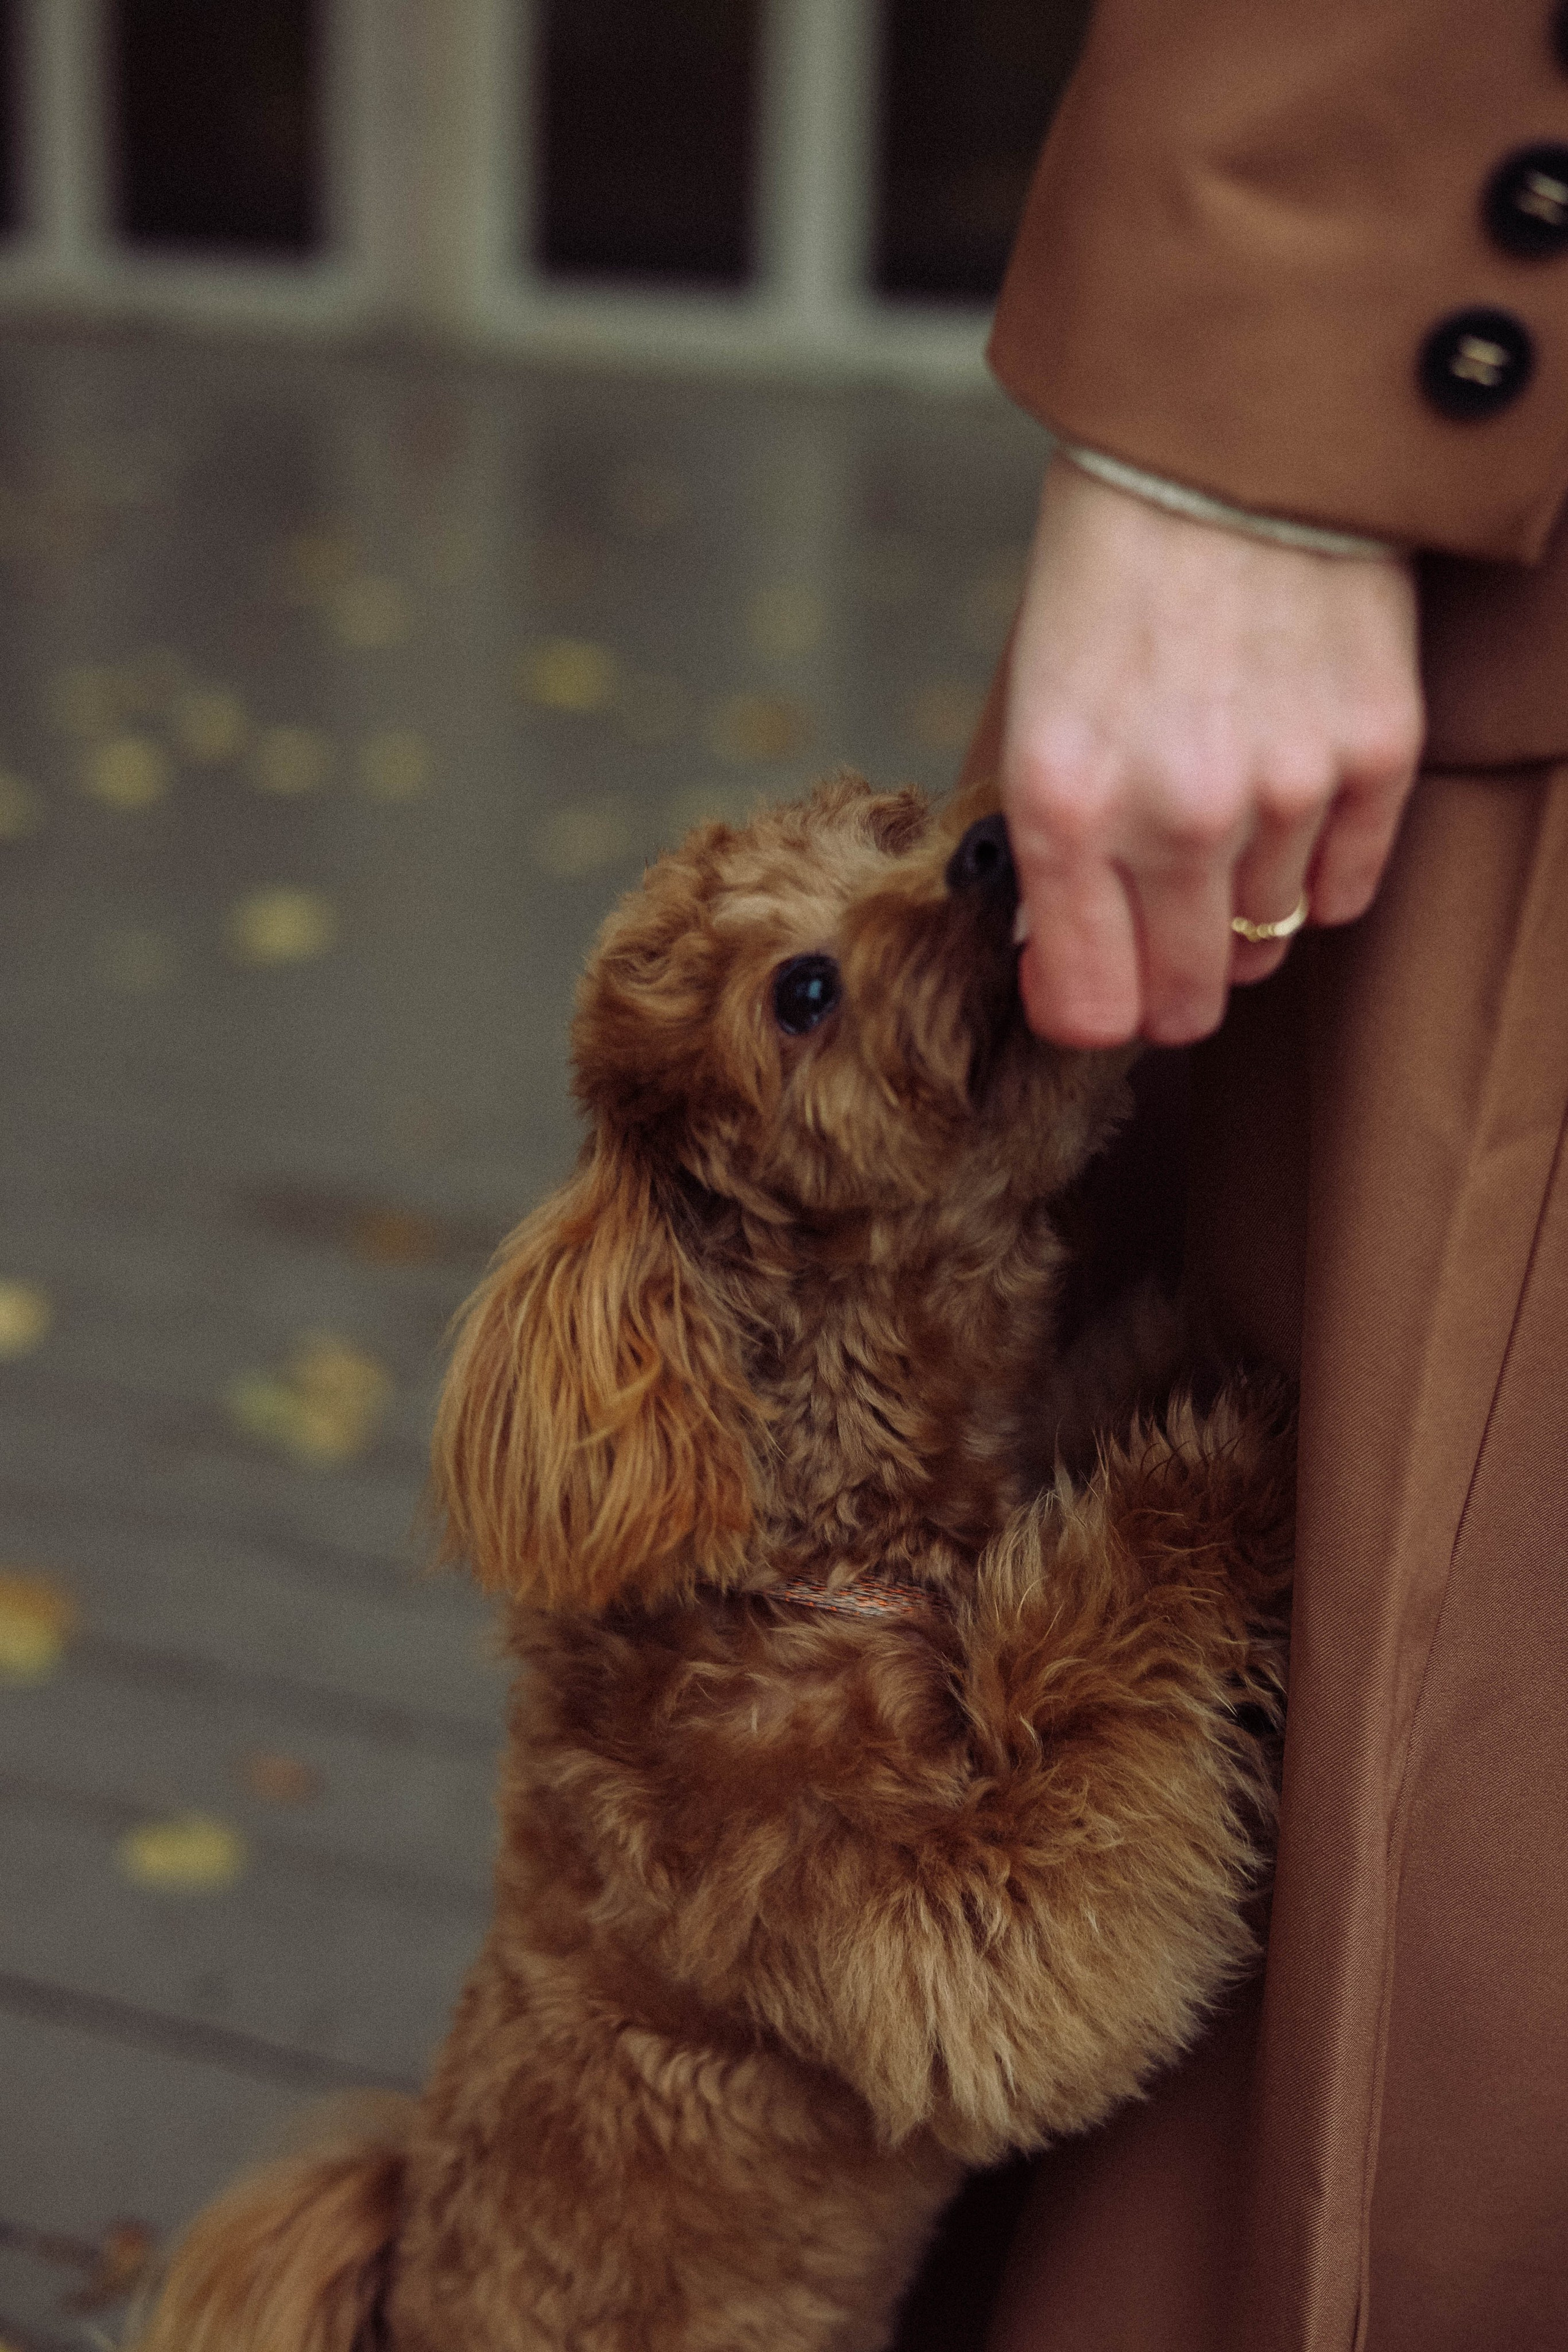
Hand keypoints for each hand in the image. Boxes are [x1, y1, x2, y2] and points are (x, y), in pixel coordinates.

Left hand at [1001, 456, 1423, 1046]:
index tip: (1089, 990)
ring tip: (1222, 820)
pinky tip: (1290, 811)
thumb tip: (1059, 953)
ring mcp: (1287, 791)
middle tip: (1159, 942)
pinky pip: (1348, 888)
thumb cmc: (1114, 564)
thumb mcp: (1035, 706)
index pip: (1088, 1006)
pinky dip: (1317, 870)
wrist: (1230, 434)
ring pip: (1266, 940)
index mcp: (1067, 805)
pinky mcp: (1375, 752)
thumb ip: (1050, 842)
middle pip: (1185, 999)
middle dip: (1165, 987)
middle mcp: (1176, 817)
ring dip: (1238, 908)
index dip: (1086, 1011)